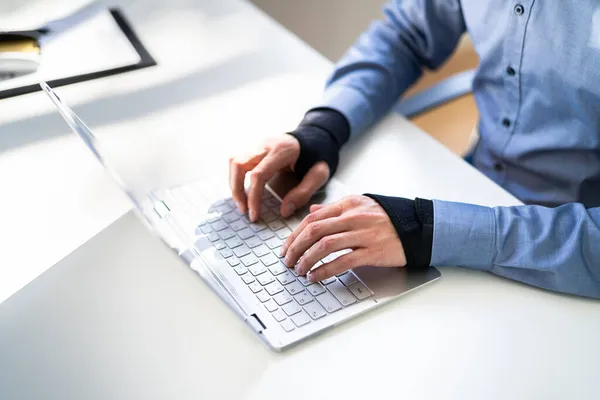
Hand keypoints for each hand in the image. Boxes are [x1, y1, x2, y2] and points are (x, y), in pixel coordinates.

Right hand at [229, 135, 329, 221]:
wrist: (317, 136)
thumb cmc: (318, 156)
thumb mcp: (319, 175)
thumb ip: (303, 193)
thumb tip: (284, 211)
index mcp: (281, 151)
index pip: (258, 174)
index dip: (253, 197)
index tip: (254, 214)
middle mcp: (266, 145)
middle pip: (238, 164)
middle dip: (237, 190)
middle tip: (244, 210)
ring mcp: (259, 144)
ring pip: (234, 161)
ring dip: (234, 183)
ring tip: (242, 202)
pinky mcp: (256, 148)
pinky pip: (238, 161)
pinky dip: (237, 177)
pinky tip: (244, 190)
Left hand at [281, 195, 406, 281]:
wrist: (419, 226)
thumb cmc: (388, 218)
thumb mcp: (361, 205)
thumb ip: (335, 209)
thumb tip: (312, 211)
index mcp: (348, 205)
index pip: (312, 218)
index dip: (295, 234)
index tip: (286, 247)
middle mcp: (354, 217)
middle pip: (314, 231)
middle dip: (296, 248)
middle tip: (288, 261)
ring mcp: (363, 234)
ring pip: (325, 245)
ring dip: (307, 260)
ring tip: (299, 270)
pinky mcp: (373, 252)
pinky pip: (342, 261)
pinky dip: (324, 270)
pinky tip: (316, 276)